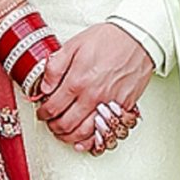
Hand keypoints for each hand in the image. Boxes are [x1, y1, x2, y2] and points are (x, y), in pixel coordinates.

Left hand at [34, 24, 152, 153]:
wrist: (138, 38)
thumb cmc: (109, 40)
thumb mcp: (74, 45)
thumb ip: (55, 67)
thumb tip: (44, 86)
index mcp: (77, 81)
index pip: (53, 107)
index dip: (43, 113)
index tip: (42, 112)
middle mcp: (92, 96)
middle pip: (66, 124)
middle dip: (54, 127)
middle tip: (50, 123)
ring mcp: (108, 105)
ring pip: (84, 133)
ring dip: (70, 137)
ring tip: (64, 133)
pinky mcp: (123, 108)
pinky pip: (106, 132)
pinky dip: (93, 140)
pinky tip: (86, 139)